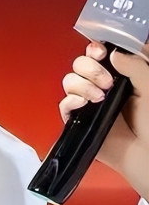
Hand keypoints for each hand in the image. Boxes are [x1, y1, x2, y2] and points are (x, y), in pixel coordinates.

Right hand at [59, 42, 148, 198]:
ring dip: (82, 84)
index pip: (100, 54)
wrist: (145, 155)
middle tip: (106, 82)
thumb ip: (136, 65)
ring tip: (99, 97)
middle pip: (81, 63)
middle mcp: (104, 87)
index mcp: (122, 76)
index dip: (95, 49)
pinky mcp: (79, 119)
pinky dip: (72, 101)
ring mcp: (90, 102)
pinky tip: (85, 104)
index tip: (100, 52)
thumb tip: (113, 53)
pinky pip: (64, 103)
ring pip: (70, 80)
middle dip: (89, 68)